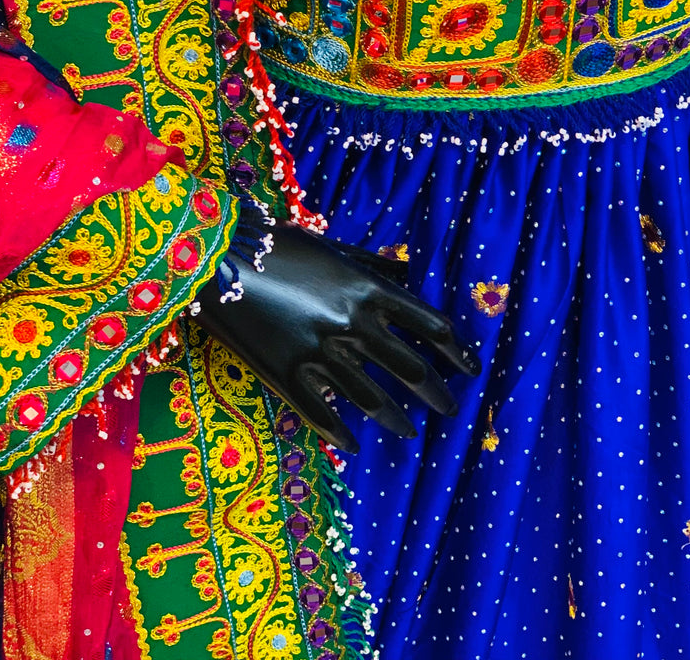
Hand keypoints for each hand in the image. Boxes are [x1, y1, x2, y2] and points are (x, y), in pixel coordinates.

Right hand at [195, 217, 479, 451]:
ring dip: (399, 419)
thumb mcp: (334, 249)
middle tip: (451, 410)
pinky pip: (322, 414)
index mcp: (369, 289)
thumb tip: (407, 274)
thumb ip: (373, 265)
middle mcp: (352, 322)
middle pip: (411, 369)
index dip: (457, 351)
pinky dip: (341, 434)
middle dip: (437, 394)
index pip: (431, 325)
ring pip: (373, 398)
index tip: (470, 368)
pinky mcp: (286, 373)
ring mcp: (320, 351)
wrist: (219, 256)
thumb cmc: (280, 245)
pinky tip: (354, 445)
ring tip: (412, 432)